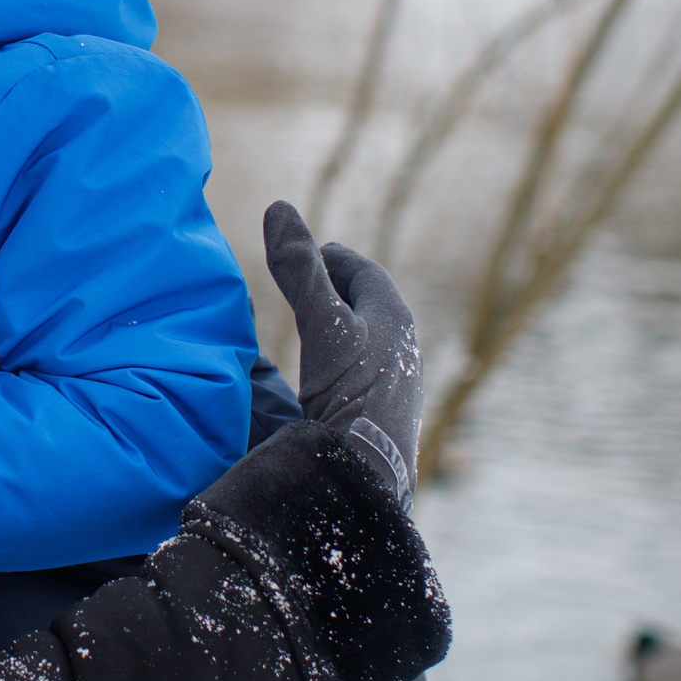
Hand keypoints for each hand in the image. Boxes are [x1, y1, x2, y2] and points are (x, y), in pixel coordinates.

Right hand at [263, 202, 421, 503]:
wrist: (368, 474)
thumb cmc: (351, 393)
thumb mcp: (321, 325)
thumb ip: (299, 270)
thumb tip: (278, 206)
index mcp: (394, 316)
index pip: (363, 271)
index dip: (332, 258)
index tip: (306, 254)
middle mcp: (402, 347)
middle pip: (366, 304)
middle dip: (335, 289)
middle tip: (304, 283)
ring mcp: (395, 382)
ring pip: (365, 339)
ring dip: (338, 325)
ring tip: (308, 324)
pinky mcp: (383, 413)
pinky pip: (362, 370)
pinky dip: (339, 358)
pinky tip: (319, 374)